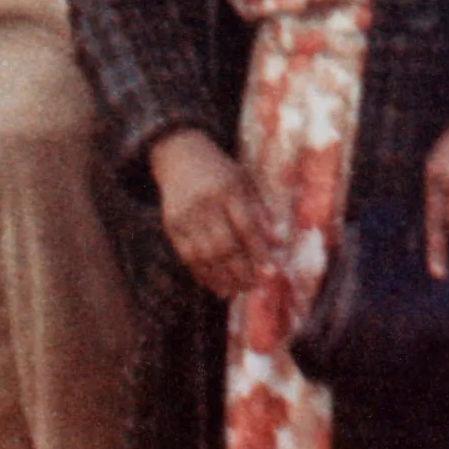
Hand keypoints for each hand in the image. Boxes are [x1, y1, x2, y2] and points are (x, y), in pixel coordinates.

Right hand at [150, 127, 276, 296]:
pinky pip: (187, 256)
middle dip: (241, 270)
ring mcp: (185, 217)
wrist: (180, 156)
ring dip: (221, 277)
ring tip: (236, 291)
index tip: (271, 272)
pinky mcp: (171, 226)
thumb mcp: (244, 181)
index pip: (245, 226)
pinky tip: (215, 285)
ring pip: (204, 256)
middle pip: (223, 245)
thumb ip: (260, 210)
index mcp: (227, 189)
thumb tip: (277, 241)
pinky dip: (202, 273)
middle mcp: (204, 204)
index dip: (258, 251)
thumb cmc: (221, 171)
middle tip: (254, 286)